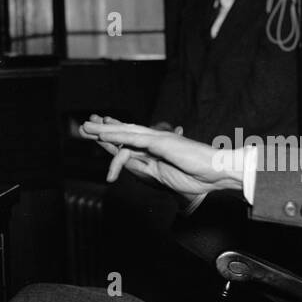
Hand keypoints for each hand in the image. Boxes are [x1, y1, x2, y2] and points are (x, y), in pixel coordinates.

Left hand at [82, 115, 243, 195]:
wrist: (216, 172)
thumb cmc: (196, 175)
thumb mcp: (162, 175)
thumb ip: (145, 169)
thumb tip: (127, 168)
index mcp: (156, 148)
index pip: (130, 140)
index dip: (114, 136)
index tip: (99, 135)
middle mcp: (155, 140)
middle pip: (124, 132)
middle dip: (104, 129)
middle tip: (85, 125)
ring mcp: (158, 139)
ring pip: (126, 132)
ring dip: (105, 130)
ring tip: (88, 129)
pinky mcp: (161, 142)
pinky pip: (135, 138)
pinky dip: (119, 136)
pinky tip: (105, 135)